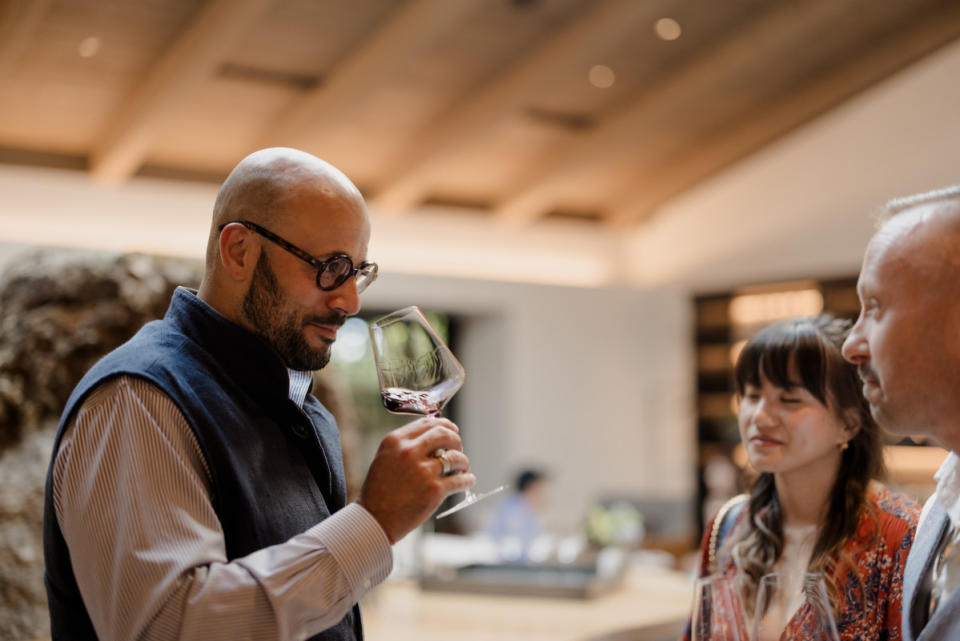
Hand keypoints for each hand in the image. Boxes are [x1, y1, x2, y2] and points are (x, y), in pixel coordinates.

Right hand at [357, 417, 475, 542]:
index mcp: (395, 441)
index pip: (427, 423)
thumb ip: (405, 446)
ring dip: (463, 462)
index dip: (445, 425)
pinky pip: (460, 480)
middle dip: (456, 440)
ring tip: (463, 468)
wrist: (374, 520)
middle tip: (459, 448)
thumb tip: (433, 437)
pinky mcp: (434, 490)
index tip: (452, 430)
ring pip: (455, 458)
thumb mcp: (385, 458)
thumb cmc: (379, 491)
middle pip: (444, 434)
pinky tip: (468, 481)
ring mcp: (423, 471)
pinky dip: (467, 480)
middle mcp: (409, 452)